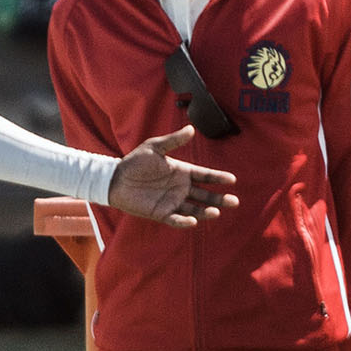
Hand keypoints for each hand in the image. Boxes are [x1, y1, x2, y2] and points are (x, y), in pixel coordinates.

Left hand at [106, 125, 236, 228]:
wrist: (116, 178)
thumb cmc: (135, 162)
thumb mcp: (154, 147)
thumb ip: (173, 141)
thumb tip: (191, 129)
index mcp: (182, 172)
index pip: (205, 176)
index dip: (218, 178)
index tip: (232, 179)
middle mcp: (180, 188)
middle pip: (205, 195)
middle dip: (220, 199)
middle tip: (234, 202)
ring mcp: (172, 201)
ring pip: (194, 209)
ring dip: (206, 211)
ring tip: (216, 212)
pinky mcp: (161, 213)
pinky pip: (176, 219)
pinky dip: (184, 221)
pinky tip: (193, 221)